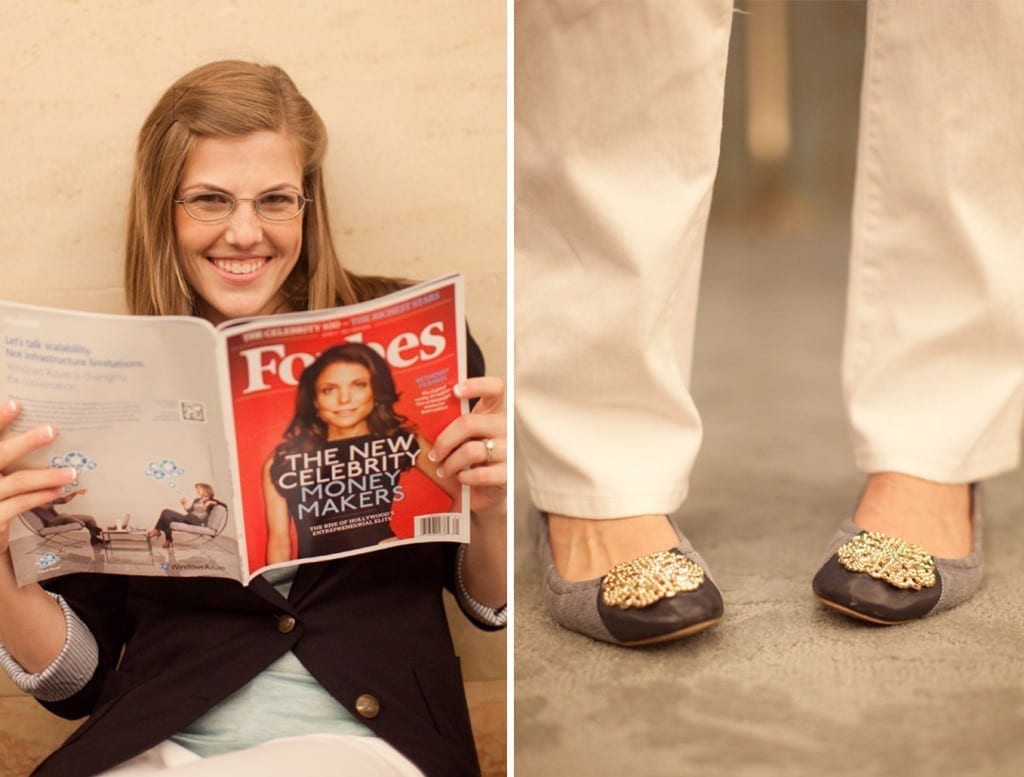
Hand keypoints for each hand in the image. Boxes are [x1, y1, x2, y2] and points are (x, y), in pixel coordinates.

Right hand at [0, 401, 77, 554]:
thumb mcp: (1, 470)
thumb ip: (12, 452)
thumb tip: (43, 429)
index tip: (15, 404)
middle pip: (0, 454)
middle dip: (26, 442)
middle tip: (52, 430)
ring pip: (18, 481)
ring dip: (47, 475)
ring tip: (71, 471)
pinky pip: (20, 504)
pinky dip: (42, 496)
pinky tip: (59, 491)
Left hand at [429, 377, 506, 517]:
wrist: (487, 490)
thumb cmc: (472, 459)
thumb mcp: (465, 438)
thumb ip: (454, 424)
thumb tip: (421, 416)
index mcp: (494, 413)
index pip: (495, 388)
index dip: (477, 385)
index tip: (455, 391)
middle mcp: (505, 427)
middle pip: (470, 423)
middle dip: (445, 440)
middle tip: (434, 454)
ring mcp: (509, 450)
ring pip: (471, 450)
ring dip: (451, 463)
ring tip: (443, 470)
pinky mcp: (508, 473)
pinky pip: (480, 474)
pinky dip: (465, 477)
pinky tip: (461, 479)